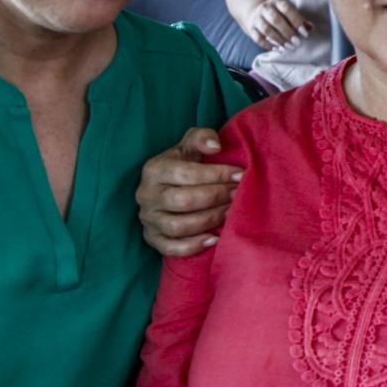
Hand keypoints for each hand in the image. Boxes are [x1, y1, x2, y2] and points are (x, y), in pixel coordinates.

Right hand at [135, 127, 239, 257]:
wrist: (169, 186)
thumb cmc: (185, 164)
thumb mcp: (189, 145)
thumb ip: (202, 138)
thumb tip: (215, 146)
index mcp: (154, 169)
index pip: (186, 174)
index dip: (217, 175)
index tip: (241, 175)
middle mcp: (146, 195)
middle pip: (184, 201)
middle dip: (216, 197)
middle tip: (238, 194)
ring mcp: (148, 219)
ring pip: (178, 226)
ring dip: (209, 220)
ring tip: (231, 212)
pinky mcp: (152, 239)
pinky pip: (171, 248)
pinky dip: (194, 246)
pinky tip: (214, 238)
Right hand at [243, 0, 311, 50]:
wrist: (256, 11)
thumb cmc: (278, 13)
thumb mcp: (287, 11)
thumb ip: (298, 19)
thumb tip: (310, 28)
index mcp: (277, 2)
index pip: (286, 9)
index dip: (296, 21)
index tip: (305, 32)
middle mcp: (265, 8)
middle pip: (276, 20)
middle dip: (288, 32)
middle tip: (297, 43)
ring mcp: (257, 18)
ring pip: (266, 29)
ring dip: (279, 40)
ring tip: (289, 47)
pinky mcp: (251, 29)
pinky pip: (258, 38)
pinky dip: (268, 45)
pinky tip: (277, 49)